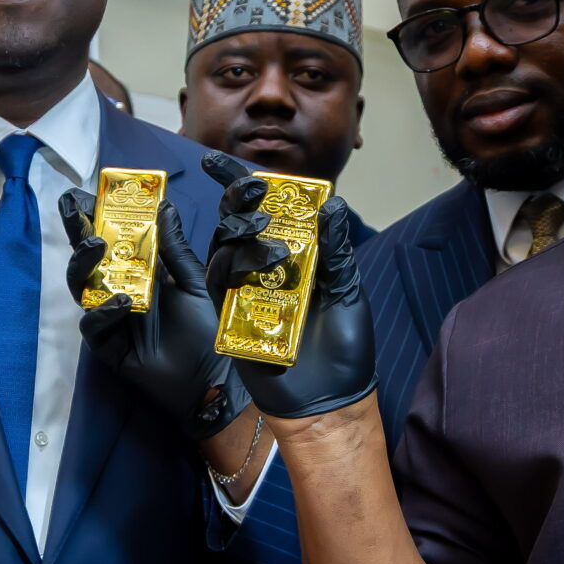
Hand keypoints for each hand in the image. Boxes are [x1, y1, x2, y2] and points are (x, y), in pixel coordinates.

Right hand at [57, 189, 247, 440]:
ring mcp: (110, 318)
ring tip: (96, 247)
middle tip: (73, 209)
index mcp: (140, 273)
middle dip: (77, 232)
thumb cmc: (205, 330)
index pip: (111, 239)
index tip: (85, 194)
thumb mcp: (194, 282)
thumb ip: (176, 249)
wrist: (211, 378)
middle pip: (88, 259)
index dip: (95, 218)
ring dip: (83, 265)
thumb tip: (165, 207)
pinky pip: (93, 325)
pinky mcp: (107, 347)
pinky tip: (123, 302)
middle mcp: (119, 290)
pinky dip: (104, 312)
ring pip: (82, 288)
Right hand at [200, 151, 374, 420]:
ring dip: (242, 234)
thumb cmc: (345, 350)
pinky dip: (233, 266)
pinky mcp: (231, 318)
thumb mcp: (347, 290)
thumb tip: (330, 204)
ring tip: (269, 236)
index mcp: (292, 257)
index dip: (239, 184)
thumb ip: (335, 249)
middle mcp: (263, 270)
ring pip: (225, 249)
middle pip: (234, 223)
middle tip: (252, 189)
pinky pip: (220, 284)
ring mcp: (244, 293)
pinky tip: (259, 264)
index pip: (263, 213)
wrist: (330, 402)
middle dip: (237, 199)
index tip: (216, 160)